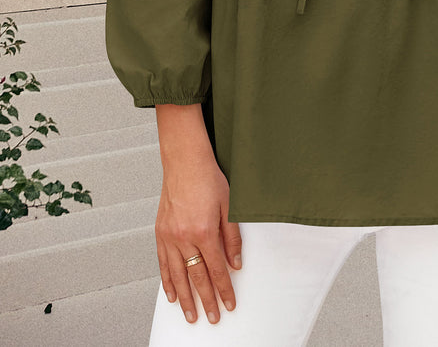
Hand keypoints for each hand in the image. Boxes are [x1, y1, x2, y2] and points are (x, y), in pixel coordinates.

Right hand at [154, 152, 242, 323]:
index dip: (224, 290)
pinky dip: (167, 281)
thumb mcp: (229, 206)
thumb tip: (235, 263)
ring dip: (185, 298)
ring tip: (191, 315)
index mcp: (204, 231)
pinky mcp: (160, 232)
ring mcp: (169, 236)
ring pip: (177, 275)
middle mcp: (184, 237)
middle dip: (206, 300)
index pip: (217, 270)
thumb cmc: (208, 179)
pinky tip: (172, 294)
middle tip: (213, 317)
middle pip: (197, 278)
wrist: (185, 161)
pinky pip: (163, 263)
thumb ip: (232, 238)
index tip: (229, 304)